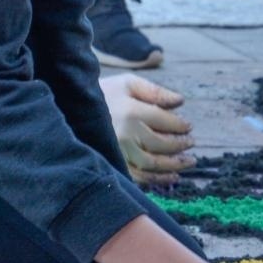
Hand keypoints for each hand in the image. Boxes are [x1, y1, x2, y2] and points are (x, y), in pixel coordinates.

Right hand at [102, 73, 194, 187]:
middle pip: (161, 144)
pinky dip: (158, 179)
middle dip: (180, 145)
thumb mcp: (128, 83)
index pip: (165, 121)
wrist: (71, 109)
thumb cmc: (104, 94)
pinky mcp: (113, 164)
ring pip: (152, 164)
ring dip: (173, 165)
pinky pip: (139, 177)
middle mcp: (126, 134)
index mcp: (131, 111)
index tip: (188, 127)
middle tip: (191, 144)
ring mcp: (118, 152)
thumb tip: (180, 101)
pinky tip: (171, 177)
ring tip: (187, 162)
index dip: (180, 125)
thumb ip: (155, 91)